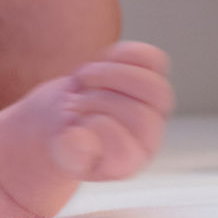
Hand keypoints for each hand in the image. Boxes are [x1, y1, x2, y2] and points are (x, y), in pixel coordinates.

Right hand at [47, 41, 173, 180]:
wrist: (69, 116)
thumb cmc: (66, 137)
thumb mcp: (62, 151)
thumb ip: (70, 151)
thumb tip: (77, 139)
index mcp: (126, 163)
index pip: (124, 150)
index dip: (96, 128)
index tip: (74, 122)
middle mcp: (148, 137)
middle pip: (141, 118)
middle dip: (100, 102)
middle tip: (75, 101)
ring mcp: (154, 107)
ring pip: (154, 87)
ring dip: (112, 76)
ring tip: (85, 79)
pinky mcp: (152, 76)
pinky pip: (152, 59)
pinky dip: (124, 55)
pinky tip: (100, 62)